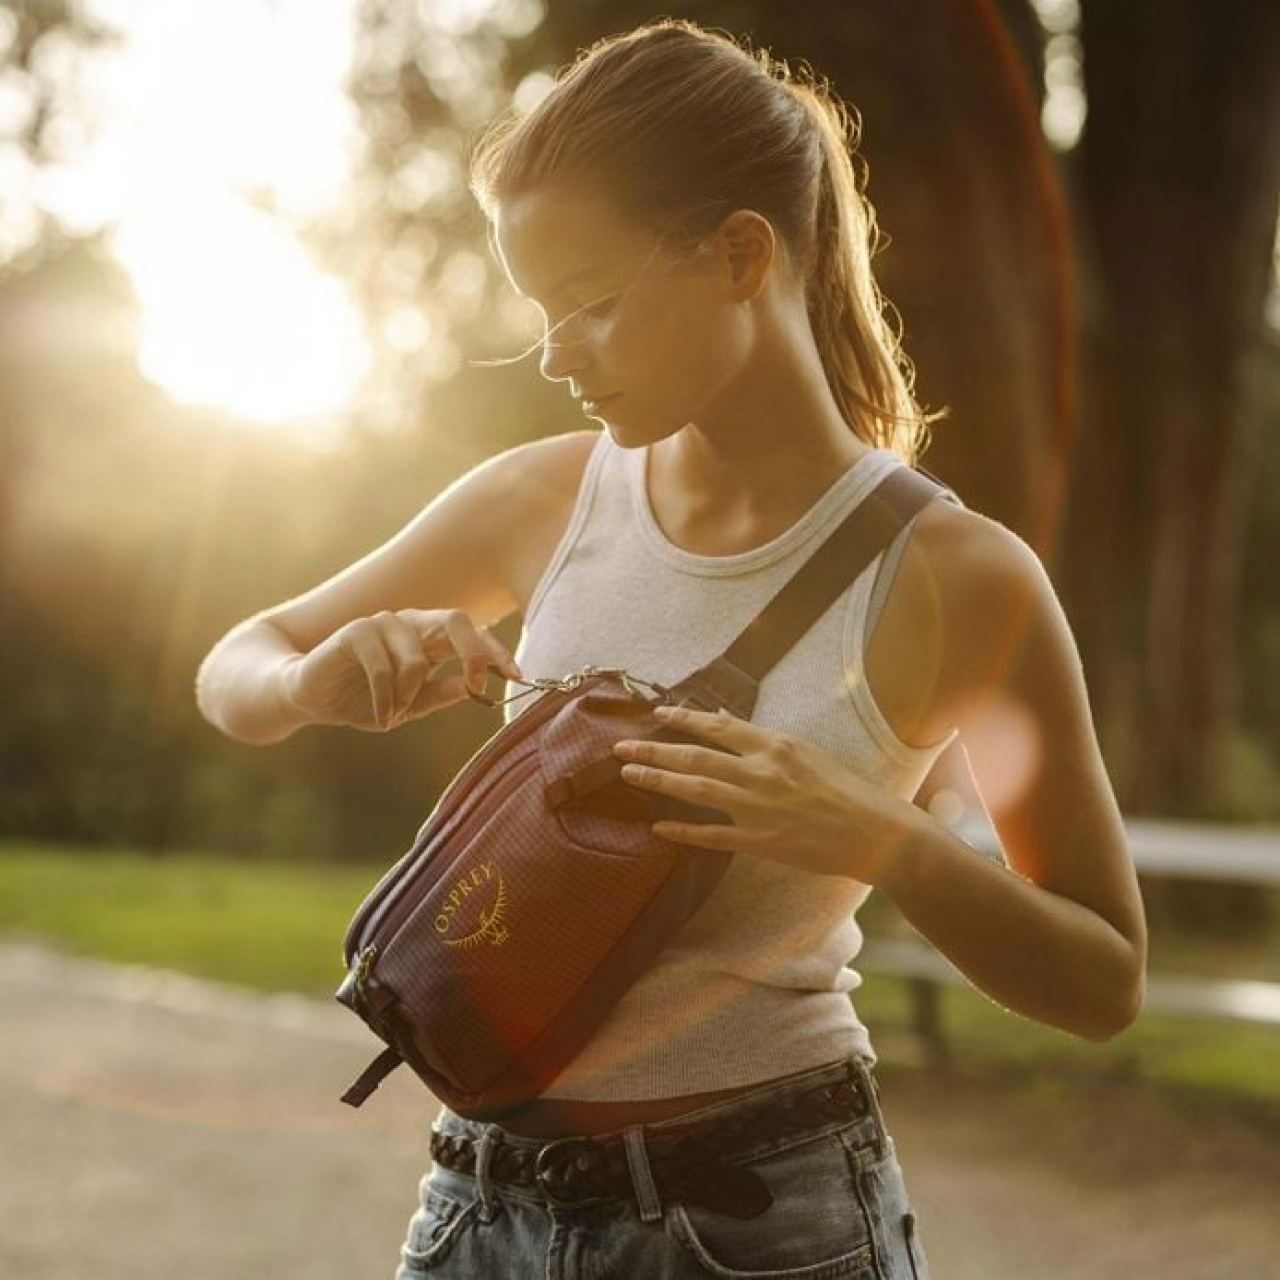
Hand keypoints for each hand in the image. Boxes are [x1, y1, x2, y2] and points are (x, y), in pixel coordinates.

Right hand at [281, 608, 519, 732]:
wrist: (310, 698)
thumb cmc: (364, 700)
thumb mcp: (410, 705)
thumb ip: (441, 693)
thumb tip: (475, 686)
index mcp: (428, 639)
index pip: (471, 634)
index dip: (496, 651)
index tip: (517, 675)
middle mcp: (410, 624)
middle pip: (455, 620)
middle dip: (474, 651)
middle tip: (480, 685)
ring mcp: (382, 624)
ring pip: (416, 657)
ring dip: (411, 695)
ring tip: (396, 715)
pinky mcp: (355, 632)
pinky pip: (383, 667)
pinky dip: (387, 697)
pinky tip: (382, 716)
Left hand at [613, 704, 918, 882]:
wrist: (875, 832)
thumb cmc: (843, 790)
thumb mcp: (803, 752)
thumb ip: (759, 738)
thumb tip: (718, 720)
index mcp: (776, 746)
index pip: (719, 727)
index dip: (684, 720)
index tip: (657, 715)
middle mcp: (764, 772)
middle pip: (697, 758)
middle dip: (654, 751)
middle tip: (620, 748)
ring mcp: (760, 808)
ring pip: (697, 791)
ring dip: (659, 782)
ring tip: (628, 775)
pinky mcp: (762, 842)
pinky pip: (713, 835)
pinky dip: (684, 832)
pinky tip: (658, 827)